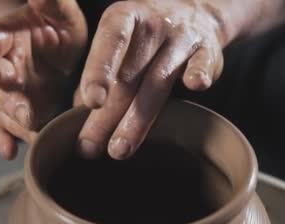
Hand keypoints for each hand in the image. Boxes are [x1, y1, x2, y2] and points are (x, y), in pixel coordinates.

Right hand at [0, 0, 86, 159]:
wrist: (67, 48)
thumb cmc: (58, 23)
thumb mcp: (60, 9)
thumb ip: (49, 1)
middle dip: (7, 100)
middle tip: (25, 112)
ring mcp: (9, 92)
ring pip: (2, 110)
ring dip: (14, 123)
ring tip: (33, 131)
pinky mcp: (19, 110)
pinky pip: (5, 127)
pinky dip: (5, 139)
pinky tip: (11, 152)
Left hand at [76, 0, 227, 159]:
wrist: (196, 11)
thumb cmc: (146, 36)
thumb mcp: (119, 42)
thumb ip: (101, 73)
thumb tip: (77, 111)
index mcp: (125, 17)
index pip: (111, 43)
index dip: (99, 71)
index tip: (90, 101)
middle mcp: (153, 25)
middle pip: (129, 75)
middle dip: (107, 115)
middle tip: (90, 147)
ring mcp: (181, 37)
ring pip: (159, 81)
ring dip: (138, 119)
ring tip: (120, 149)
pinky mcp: (207, 51)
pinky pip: (202, 63)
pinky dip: (199, 73)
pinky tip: (195, 86)